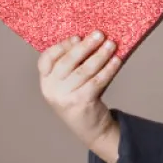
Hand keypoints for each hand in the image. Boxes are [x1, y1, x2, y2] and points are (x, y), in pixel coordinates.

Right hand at [38, 30, 121, 162]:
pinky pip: (97, 81)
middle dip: (85, 46)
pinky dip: (108, 69)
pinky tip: (117, 61)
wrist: (89, 128)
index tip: (77, 37)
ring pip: (84, 70)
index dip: (62, 46)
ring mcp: (64, 97)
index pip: (46, 59)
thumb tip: (90, 38)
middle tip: (99, 34)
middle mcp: (51, 89)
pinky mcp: (81, 103)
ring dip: (100, 55)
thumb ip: (74, 63)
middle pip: (67, 62)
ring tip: (111, 44)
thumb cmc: (81, 96)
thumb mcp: (71, 81)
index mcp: (45, 81)